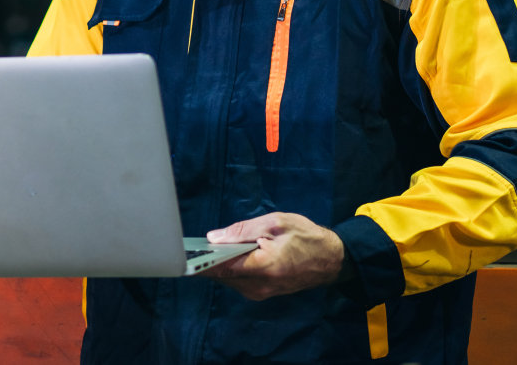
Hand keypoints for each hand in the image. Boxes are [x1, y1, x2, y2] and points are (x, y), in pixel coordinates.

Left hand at [199, 212, 345, 299]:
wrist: (331, 259)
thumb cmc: (306, 237)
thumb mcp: (275, 223)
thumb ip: (242, 230)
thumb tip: (214, 238)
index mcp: (263, 267)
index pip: (222, 269)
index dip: (201, 261)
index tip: (186, 252)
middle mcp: (259, 286)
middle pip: (221, 275)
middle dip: (210, 259)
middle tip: (202, 242)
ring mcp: (261, 293)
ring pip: (228, 279)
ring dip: (222, 264)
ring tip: (220, 245)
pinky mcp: (262, 293)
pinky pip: (238, 281)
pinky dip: (232, 268)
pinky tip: (235, 254)